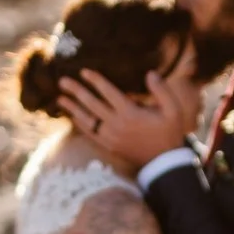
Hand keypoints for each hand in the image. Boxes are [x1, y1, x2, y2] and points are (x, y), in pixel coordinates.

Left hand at [55, 69, 201, 175]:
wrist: (164, 162)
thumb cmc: (169, 133)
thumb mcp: (174, 111)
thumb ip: (162, 91)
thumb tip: (150, 73)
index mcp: (131, 113)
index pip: (109, 93)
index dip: (96, 81)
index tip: (83, 71)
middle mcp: (117, 125)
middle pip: (92, 104)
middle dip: (77, 91)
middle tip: (62, 80)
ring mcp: (111, 137)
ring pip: (87, 120)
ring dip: (72, 108)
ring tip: (59, 98)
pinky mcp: (109, 146)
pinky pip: (90, 133)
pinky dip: (80, 124)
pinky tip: (72, 116)